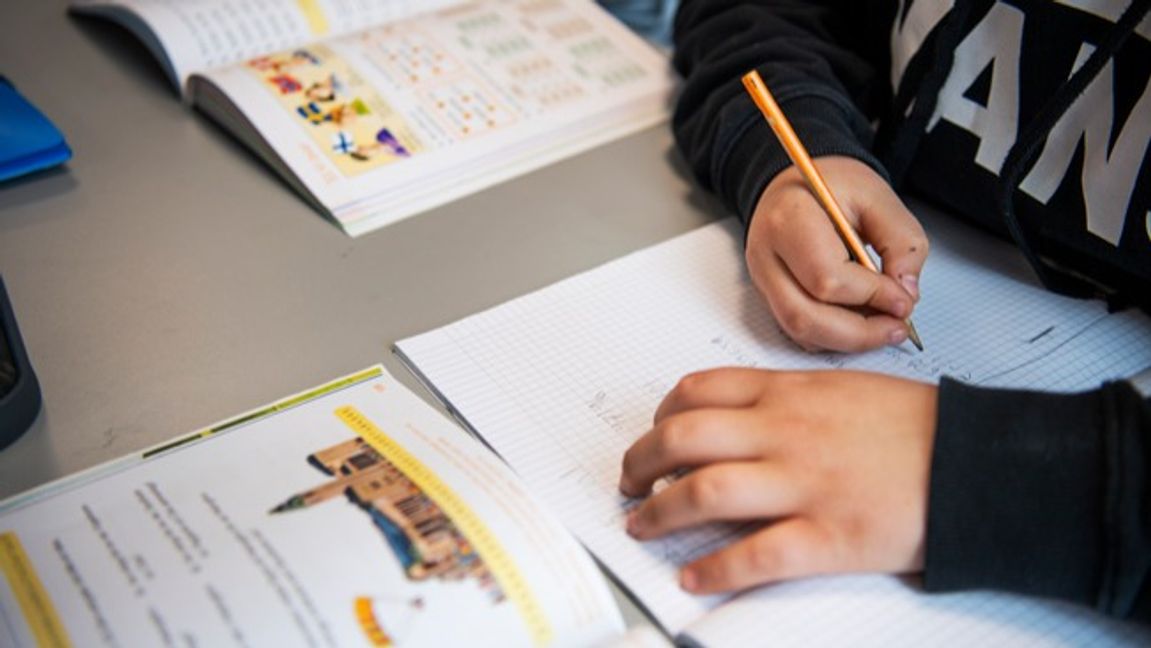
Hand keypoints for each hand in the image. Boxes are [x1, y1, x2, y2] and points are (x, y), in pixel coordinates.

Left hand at [619, 367, 937, 593]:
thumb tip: (740, 418)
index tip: (651, 434)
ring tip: (642, 525)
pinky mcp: (828, 537)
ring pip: (706, 490)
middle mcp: (786, 433)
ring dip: (660, 512)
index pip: (698, 391)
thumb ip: (788, 401)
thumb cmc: (914, 425)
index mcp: (789, 394)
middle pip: (685, 437)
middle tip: (628, 483)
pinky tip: (693, 577)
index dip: (661, 415)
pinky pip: (754, 554)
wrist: (978, 460)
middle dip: (641, 461)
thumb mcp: (842, 391)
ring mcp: (804, 484)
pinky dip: (714, 570)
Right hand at [748, 157, 927, 351]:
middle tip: (897, 328)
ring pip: (799, 330)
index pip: (826, 278)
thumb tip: (905, 294)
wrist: (796, 184)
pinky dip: (832, 337)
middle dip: (858, 333)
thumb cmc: (832, 185)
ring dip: (846, 340)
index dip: (871, 296)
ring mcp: (762, 279)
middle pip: (805, 316)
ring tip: (883, 329)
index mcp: (789, 219)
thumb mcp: (879, 197)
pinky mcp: (769, 295)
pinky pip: (797, 331)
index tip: (904, 300)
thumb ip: (902, 243)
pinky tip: (858, 324)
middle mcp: (766, 254)